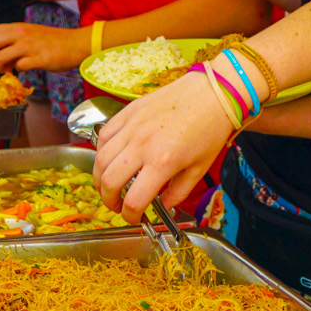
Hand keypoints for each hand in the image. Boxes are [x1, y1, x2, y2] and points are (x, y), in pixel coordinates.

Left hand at [0, 19, 89, 72]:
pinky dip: (17, 70)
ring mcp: (29, 46)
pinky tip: (24, 68)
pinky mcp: (38, 59)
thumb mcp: (29, 34)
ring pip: (0, 57)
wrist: (75, 44)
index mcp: (16, 27)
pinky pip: (18, 67)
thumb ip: (11, 41)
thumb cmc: (52, 41)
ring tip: (8, 68)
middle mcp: (20, 34)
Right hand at [94, 69, 232, 212]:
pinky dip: (101, 151)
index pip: (134, 200)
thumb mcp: (199, 168)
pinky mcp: (128, 112)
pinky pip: (103, 136)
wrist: (212, 93)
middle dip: (109, 201)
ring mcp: (132, 127)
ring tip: (107, 185)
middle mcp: (142, 145)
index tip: (134, 218)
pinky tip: (109, 158)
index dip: (130, 217)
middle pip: (109, 182)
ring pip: (100, 159)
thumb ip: (179, 192)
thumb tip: (164, 206)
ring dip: (99, 178)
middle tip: (116, 205)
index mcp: (162, 162)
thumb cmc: (209, 129)